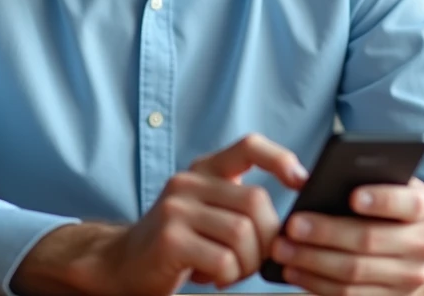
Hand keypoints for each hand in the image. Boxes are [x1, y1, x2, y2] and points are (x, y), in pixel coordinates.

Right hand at [68, 133, 306, 295]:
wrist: (122, 263)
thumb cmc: (179, 243)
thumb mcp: (207, 211)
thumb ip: (239, 204)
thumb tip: (293, 221)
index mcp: (204, 169)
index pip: (249, 146)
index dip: (280, 159)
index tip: (300, 182)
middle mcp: (189, 182)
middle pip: (256, 202)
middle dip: (267, 239)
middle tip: (254, 260)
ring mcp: (176, 208)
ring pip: (243, 233)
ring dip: (247, 263)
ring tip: (231, 271)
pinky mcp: (170, 239)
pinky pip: (223, 259)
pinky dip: (227, 276)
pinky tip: (212, 277)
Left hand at [269, 176, 423, 295]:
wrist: (412, 246)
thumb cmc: (387, 205)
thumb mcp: (385, 184)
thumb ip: (357, 178)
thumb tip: (305, 179)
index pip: (410, 203)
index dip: (382, 200)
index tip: (352, 196)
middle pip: (371, 239)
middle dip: (326, 232)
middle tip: (292, 225)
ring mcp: (411, 277)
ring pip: (355, 271)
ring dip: (313, 261)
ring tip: (282, 249)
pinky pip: (349, 295)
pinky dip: (316, 283)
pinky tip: (294, 270)